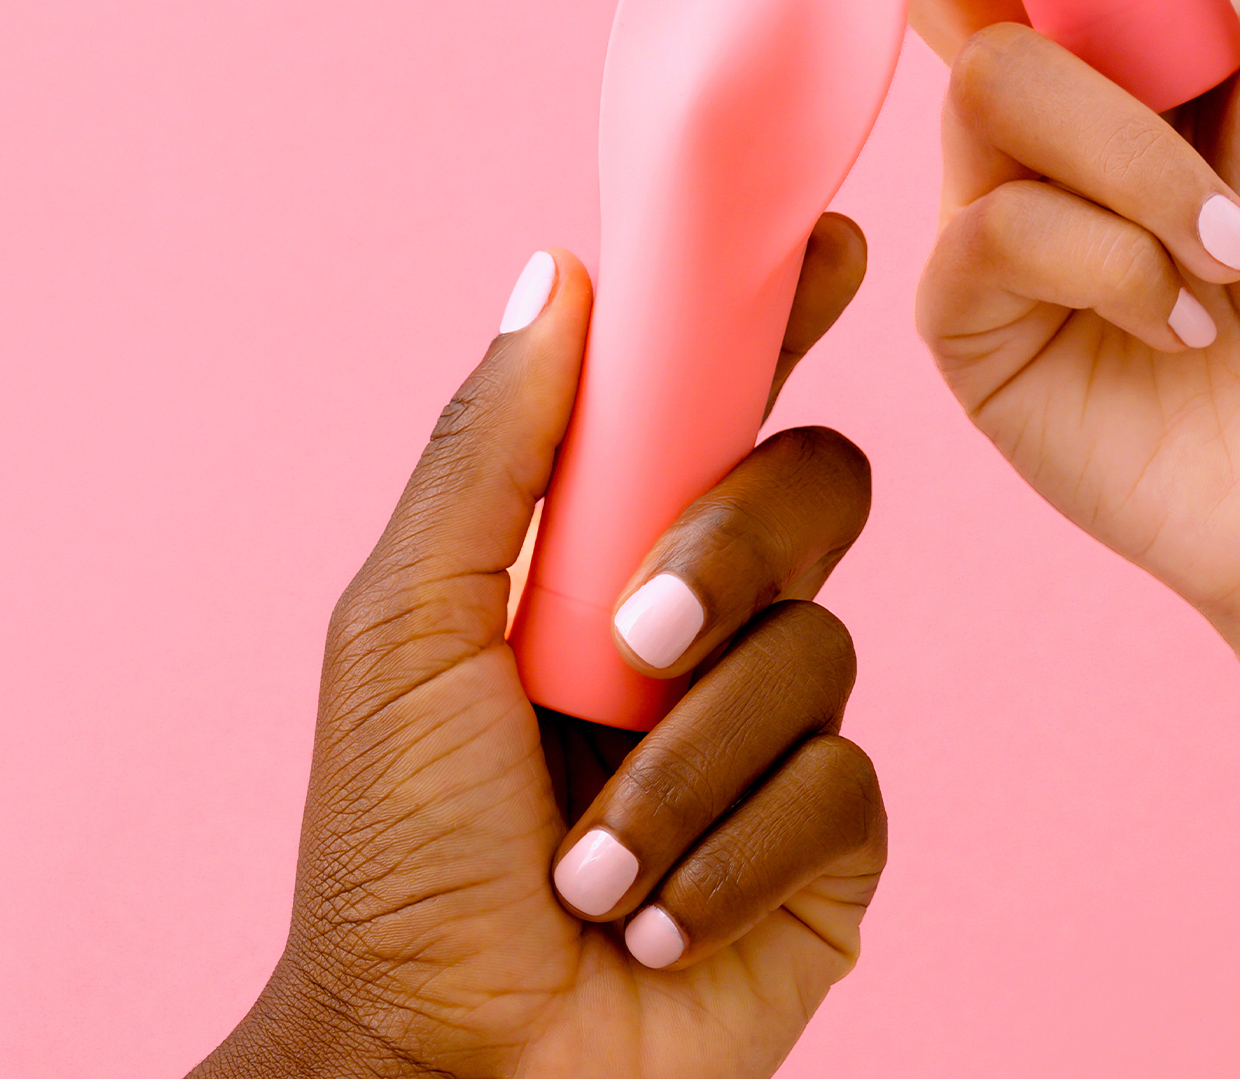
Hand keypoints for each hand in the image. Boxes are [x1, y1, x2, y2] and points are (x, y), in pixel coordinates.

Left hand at [193, 216, 885, 1078]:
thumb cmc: (399, 850)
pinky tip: (653, 914)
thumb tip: (557, 272)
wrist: (449, 1072)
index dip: (784, 312)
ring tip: (590, 860)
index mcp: (617, 544)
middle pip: (813, 487)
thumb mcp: (412, 624)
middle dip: (731, 549)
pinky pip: (840, 787)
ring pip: (819, 651)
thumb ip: (493, 448)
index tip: (832, 244)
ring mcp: (777, 725)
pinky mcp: (830, 841)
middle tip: (634, 639)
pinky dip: (726, 852)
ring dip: (684, 764)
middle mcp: (712, 616)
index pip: (725, 396)